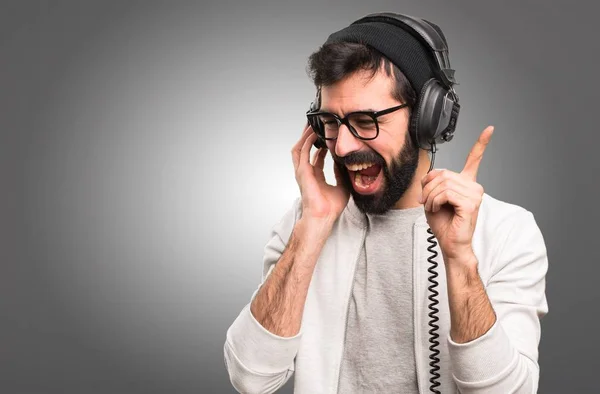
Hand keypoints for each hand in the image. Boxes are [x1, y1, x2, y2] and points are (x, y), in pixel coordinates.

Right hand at [291, 123, 349, 222]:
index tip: (328, 136)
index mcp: (315, 177)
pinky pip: (302, 152)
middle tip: (316, 125)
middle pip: (305, 149)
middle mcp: (307, 173)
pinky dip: (307, 141)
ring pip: (300, 148)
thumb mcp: (342, 186)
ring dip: (305, 136)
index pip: (316, 157)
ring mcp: (302, 171)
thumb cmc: (331, 207)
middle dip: (309, 137)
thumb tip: (344, 162)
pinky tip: (313, 133)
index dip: (321, 146)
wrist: (323, 216)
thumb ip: (341, 174)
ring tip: (312, 124)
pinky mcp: (302, 171)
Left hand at [420, 126, 493, 260]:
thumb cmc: (443, 224)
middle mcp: (474, 186)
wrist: (450, 243)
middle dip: (427, 188)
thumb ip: (431, 183)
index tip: (490, 129)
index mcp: (467, 184)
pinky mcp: (471, 203)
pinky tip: (437, 209)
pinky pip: (445, 193)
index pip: (475, 160)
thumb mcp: (432, 198)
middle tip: (426, 201)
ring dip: (430, 196)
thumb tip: (430, 174)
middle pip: (443, 174)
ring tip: (432, 207)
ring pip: (442, 184)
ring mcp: (475, 194)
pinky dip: (435, 201)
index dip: (481, 144)